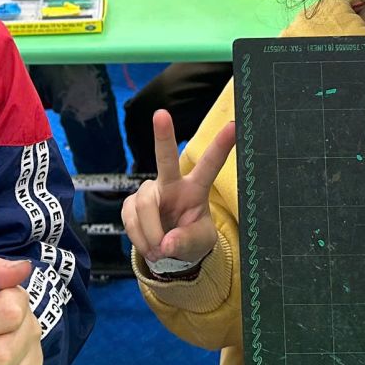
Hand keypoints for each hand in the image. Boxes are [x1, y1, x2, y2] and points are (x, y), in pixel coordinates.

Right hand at [122, 110, 236, 269]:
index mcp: (196, 189)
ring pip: (144, 206)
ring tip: (160, 250)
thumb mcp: (198, 243)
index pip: (210, 165)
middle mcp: (171, 183)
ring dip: (151, 234)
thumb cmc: (190, 239)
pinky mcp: (130, 202)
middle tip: (161, 114)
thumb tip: (166, 244)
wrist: (169, 250)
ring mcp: (149, 191)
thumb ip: (185, 242)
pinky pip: (131, 219)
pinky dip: (140, 239)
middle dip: (163, 136)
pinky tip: (149, 246)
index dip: (222, 145)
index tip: (234, 125)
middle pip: (165, 159)